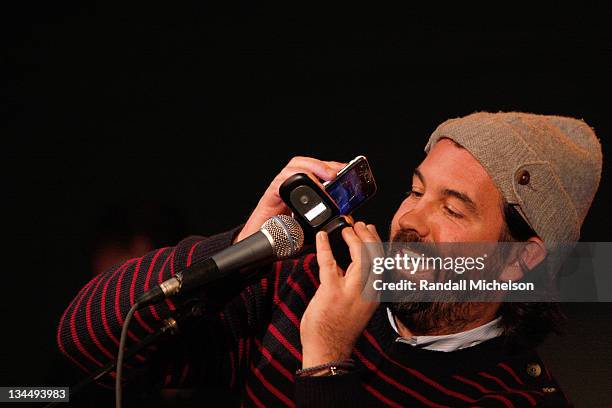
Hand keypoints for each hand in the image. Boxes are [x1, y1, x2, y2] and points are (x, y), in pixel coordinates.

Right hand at [234, 157, 344, 242]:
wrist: (260, 246)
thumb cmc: (283, 237)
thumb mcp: (311, 228)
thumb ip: (327, 220)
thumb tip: (347, 217)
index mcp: (300, 191)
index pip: (315, 170)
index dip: (330, 166)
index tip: (346, 169)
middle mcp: (288, 186)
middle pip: (304, 163)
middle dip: (323, 164)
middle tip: (337, 172)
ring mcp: (279, 189)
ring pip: (293, 166)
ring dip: (312, 168)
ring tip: (327, 176)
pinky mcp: (270, 196)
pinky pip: (281, 181)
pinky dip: (296, 181)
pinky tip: (310, 187)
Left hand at [300, 222, 381, 369]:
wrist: (329, 351)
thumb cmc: (339, 328)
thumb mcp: (358, 304)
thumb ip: (356, 282)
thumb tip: (349, 260)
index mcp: (375, 293)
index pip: (383, 260)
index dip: (376, 240)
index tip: (368, 229)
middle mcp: (369, 292)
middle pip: (376, 255)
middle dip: (367, 235)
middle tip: (357, 225)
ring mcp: (352, 292)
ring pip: (361, 256)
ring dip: (353, 238)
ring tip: (345, 228)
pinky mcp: (332, 292)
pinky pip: (330, 263)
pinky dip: (325, 246)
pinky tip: (321, 237)